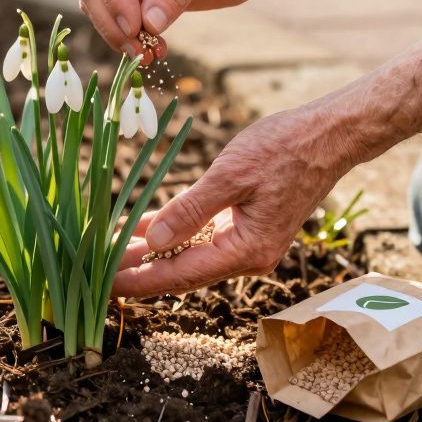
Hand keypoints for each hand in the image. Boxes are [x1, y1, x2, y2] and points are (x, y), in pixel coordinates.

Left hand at [113, 106, 350, 297]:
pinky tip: (139, 229)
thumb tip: (154, 241)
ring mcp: (247, 241)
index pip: (180, 275)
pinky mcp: (245, 224)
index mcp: (246, 250)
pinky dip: (171, 232)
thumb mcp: (231, 175)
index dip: (139, 281)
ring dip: (150, 252)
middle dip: (138, 270)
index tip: (103, 285)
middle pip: (181, 271)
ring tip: (107, 251)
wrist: (329, 135)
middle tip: (92, 271)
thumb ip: (190, 210)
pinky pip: (200, 236)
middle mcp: (247, 255)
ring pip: (188, 254)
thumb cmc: (285, 148)